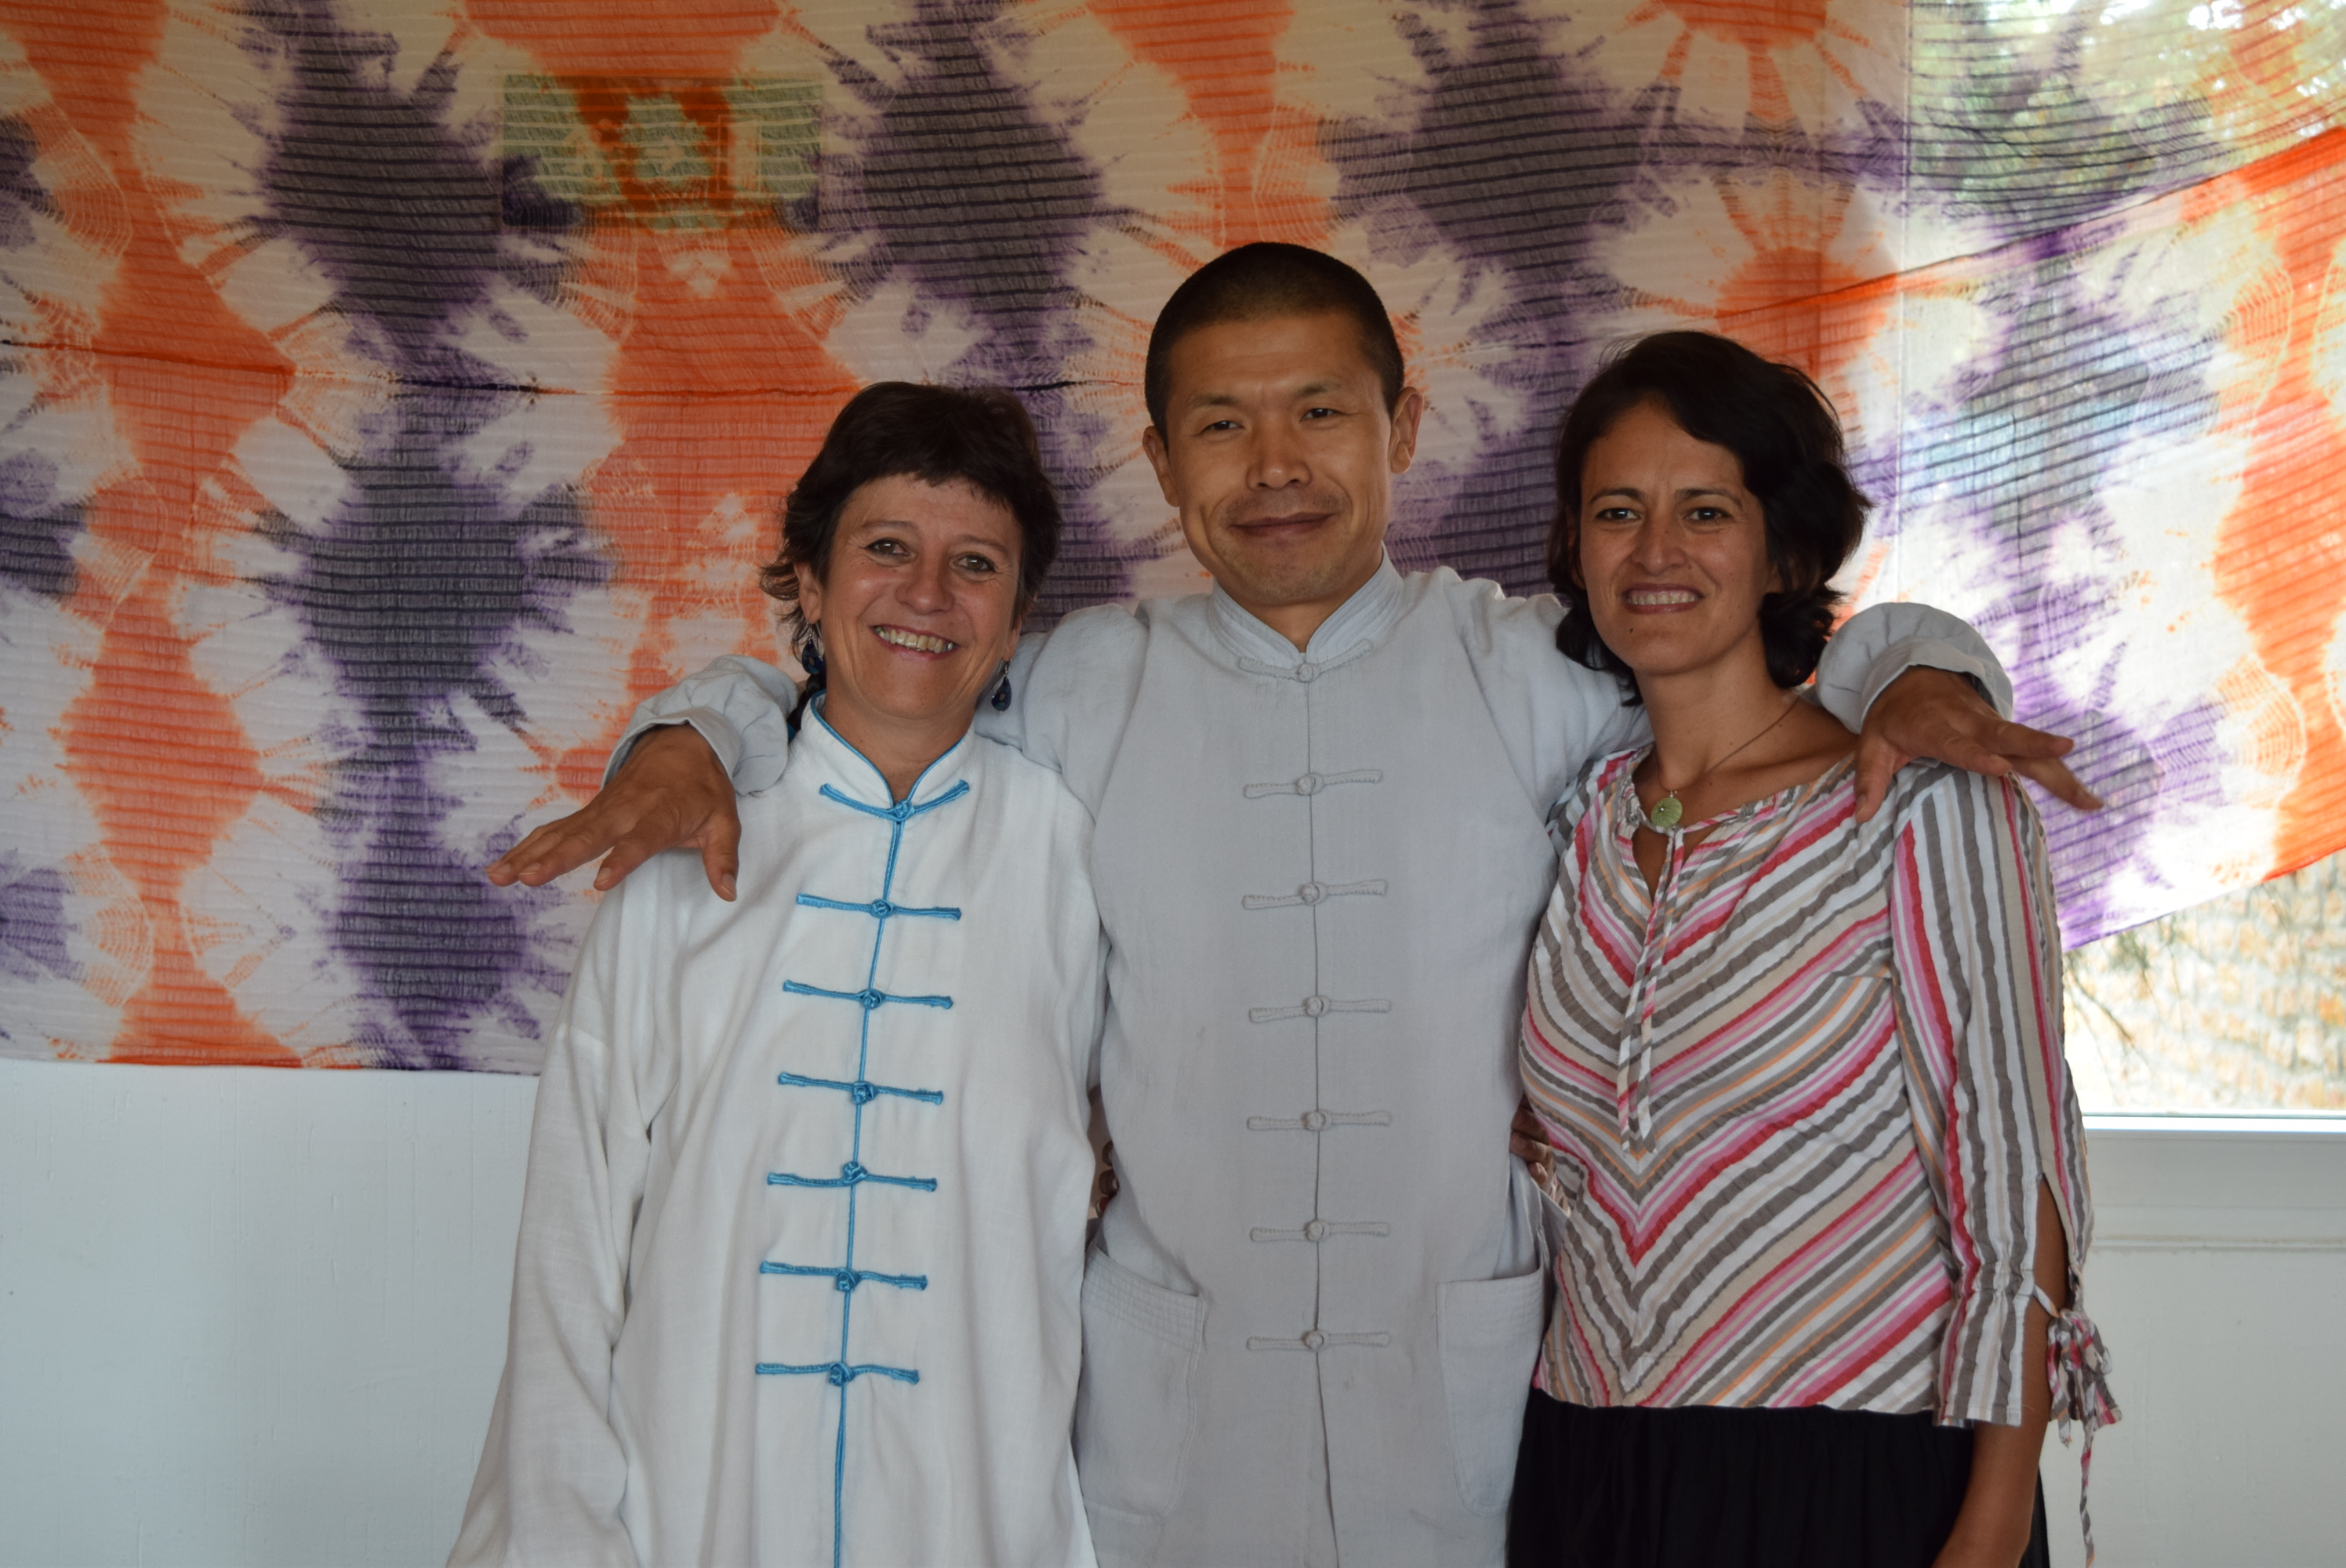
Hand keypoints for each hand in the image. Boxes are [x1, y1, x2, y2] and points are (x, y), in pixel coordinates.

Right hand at [486, 723, 741, 899]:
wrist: (683, 742)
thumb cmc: (703, 787)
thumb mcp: (725, 820)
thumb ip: (723, 857)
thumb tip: (728, 892)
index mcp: (658, 816)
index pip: (639, 842)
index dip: (621, 861)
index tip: (601, 882)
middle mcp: (624, 812)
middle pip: (586, 837)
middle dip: (557, 859)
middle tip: (529, 879)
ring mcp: (601, 810)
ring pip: (561, 833)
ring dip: (528, 854)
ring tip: (500, 877)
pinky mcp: (589, 812)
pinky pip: (554, 830)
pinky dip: (527, 846)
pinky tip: (503, 867)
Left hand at [1511, 1096, 1553, 1179]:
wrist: (1527, 1172)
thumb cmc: (1514, 1140)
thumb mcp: (1512, 1124)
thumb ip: (1509, 1109)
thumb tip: (1494, 1084)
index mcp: (1535, 1121)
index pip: (1535, 1110)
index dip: (1526, 1105)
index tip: (1515, 1101)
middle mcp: (1543, 1138)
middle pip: (1537, 1128)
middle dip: (1525, 1123)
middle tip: (1513, 1119)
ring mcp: (1544, 1158)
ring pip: (1540, 1151)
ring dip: (1528, 1146)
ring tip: (1514, 1142)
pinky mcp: (1542, 1177)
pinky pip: (1542, 1175)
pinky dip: (1538, 1172)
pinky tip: (1531, 1168)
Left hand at [1854, 668, 2101, 822]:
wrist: (1913, 674)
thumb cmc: (1893, 716)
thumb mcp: (1872, 742)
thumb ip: (1868, 779)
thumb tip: (1860, 817)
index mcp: (1935, 726)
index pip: (1958, 743)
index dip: (1978, 756)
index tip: (2001, 768)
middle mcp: (1970, 723)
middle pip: (2007, 735)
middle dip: (2037, 744)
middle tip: (2066, 751)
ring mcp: (1992, 725)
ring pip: (2031, 747)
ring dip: (2062, 771)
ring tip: (2092, 800)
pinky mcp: (2005, 732)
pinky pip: (2035, 753)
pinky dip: (2061, 772)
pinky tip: (2086, 797)